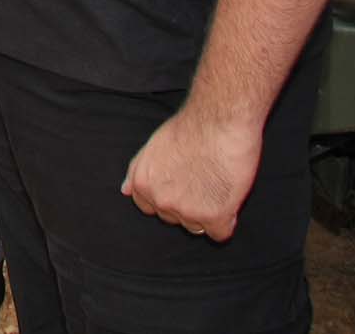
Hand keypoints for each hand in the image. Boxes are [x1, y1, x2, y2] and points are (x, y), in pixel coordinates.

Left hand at [120, 104, 261, 242]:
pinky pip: (220, 233)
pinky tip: (229, 197)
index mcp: (143, 183)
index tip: (183, 181)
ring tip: (216, 183)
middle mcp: (161, 200)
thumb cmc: (190, 127)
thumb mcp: (153, 145)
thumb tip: (125, 191)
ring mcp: (187, 211)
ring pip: (197, 227)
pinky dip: (227, 219)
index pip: (151, 207)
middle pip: (174, 218)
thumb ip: (138, 169)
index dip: (170, 194)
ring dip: (207, 212)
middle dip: (187, 203)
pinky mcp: (214, 216)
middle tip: (202, 178)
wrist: (220, 121)